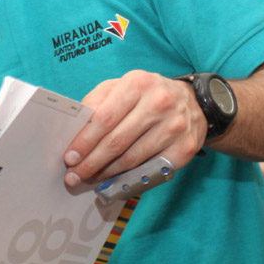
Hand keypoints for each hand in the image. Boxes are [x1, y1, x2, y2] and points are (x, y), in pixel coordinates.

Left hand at [62, 70, 205, 186]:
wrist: (193, 101)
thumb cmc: (146, 95)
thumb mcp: (121, 86)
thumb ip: (97, 102)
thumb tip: (76, 129)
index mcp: (137, 84)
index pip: (104, 118)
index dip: (84, 141)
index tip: (70, 158)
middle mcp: (158, 103)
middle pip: (116, 142)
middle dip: (91, 162)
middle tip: (74, 176)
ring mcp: (175, 126)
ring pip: (132, 158)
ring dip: (107, 173)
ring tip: (91, 178)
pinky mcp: (186, 147)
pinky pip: (151, 168)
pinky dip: (131, 176)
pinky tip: (116, 179)